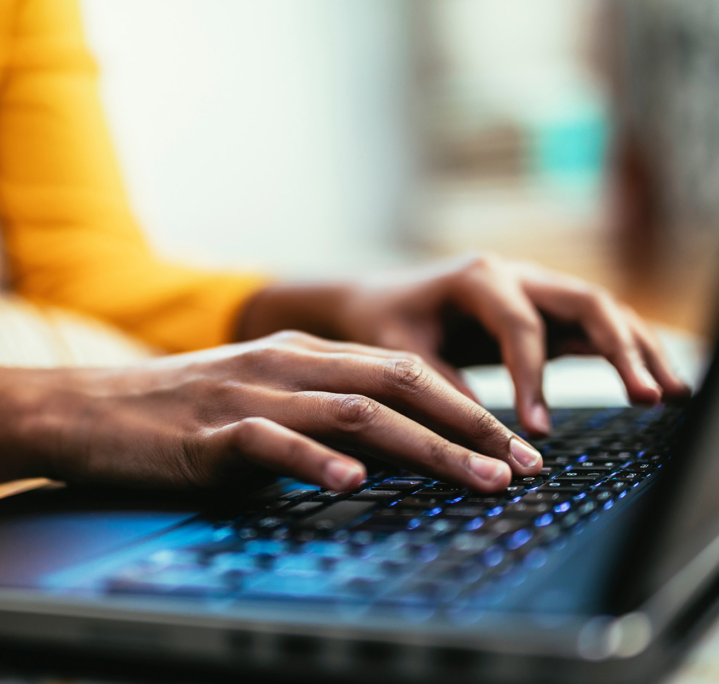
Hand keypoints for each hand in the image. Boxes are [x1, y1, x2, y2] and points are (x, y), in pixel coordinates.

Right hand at [35, 331, 542, 492]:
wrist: (86, 407)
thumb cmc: (177, 412)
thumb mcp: (258, 398)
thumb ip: (315, 414)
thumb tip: (381, 456)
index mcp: (302, 353)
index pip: (403, 371)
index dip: (464, 406)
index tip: (510, 444)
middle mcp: (287, 364)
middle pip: (397, 385)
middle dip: (468, 425)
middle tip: (520, 465)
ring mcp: (250, 394)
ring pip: (355, 413)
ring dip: (423, 449)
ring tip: (476, 479)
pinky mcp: (211, 432)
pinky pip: (274, 444)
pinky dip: (318, 463)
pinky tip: (352, 485)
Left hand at [239, 254, 689, 435]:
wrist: (376, 299)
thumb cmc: (383, 322)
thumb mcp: (398, 353)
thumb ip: (438, 386)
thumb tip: (483, 437)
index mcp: (478, 277)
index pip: (522, 326)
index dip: (533, 377)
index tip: (536, 429)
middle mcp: (515, 274)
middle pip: (585, 302)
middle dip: (620, 349)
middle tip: (648, 397)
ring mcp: (534, 289)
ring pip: (601, 310)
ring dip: (638, 348)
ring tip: (671, 394)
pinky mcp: (541, 311)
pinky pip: (591, 326)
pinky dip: (623, 352)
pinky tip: (650, 383)